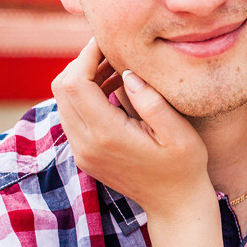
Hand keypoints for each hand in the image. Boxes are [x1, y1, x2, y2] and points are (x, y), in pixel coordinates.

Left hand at [52, 39, 213, 218]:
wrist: (175, 205)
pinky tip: (115, 88)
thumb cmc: (184, 166)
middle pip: (62, 89)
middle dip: (82, 63)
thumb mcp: (178, 133)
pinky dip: (86, 96)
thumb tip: (127, 72)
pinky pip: (73, 116)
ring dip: (84, 78)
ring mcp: (82, 152)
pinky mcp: (84, 154)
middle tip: (113, 51)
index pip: (75, 84)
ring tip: (117, 67)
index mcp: (107, 135)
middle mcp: (86, 144)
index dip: (85, 56)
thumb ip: (152, 101)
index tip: (107, 41)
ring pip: (64, 101)